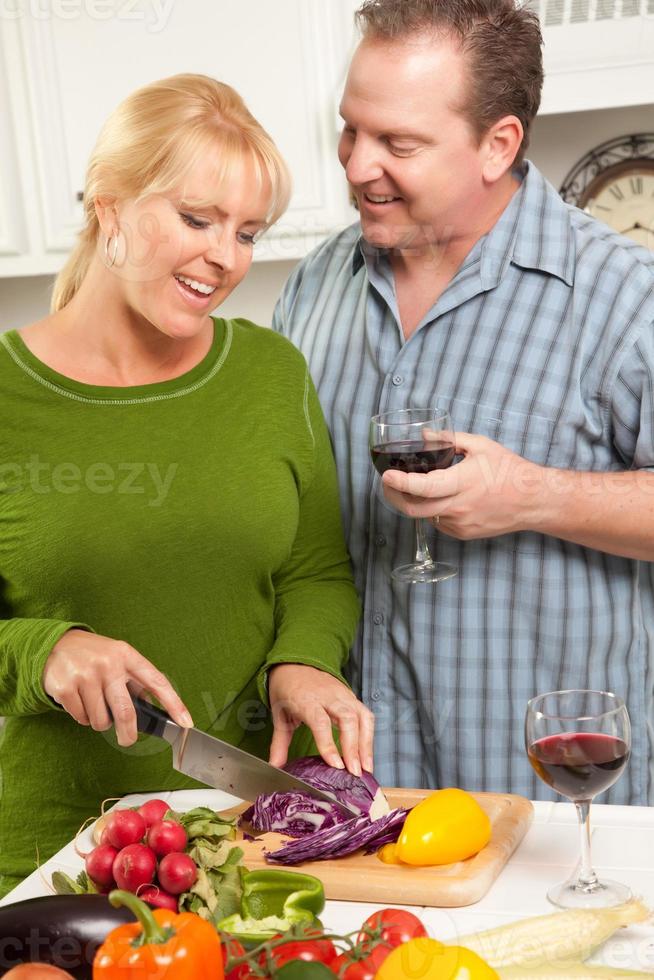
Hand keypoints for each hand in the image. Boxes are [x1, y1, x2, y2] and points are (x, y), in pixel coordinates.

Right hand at [43, 628, 192, 745]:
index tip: (186, 722)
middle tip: (127, 739)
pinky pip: (81, 718)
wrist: (54, 644)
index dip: (174, 704)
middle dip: (128, 733)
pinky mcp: (66, 687)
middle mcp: (108, 664)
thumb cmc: (94, 655)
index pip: (157, 682)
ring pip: (101, 720)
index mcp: (127, 655)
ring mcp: (86, 675)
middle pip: (126, 712)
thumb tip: (152, 707)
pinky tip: (80, 701)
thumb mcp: (118, 657)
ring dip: (100, 721)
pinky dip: (82, 717)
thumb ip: (135, 679)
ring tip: (95, 705)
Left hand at [267, 663, 374, 776]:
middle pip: (347, 719)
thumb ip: (279, 743)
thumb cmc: (287, 689)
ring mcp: (343, 695)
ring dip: (366, 744)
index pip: (320, 722)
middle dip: (353, 747)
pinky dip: (369, 735)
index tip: (336, 765)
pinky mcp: (352, 697)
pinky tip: (367, 754)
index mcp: (306, 699)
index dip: (329, 744)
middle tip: (355, 771)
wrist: (295, 663)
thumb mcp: (279, 714)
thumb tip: (275, 766)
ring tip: (366, 767)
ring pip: (361, 716)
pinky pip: (366, 715)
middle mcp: (328, 696)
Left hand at [381, 431, 542, 539]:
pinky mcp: (463, 533)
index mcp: (462, 483)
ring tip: (414, 487)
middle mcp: (459, 507)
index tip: (386, 475)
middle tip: (388, 483)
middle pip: (413, 509)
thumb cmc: (509, 471)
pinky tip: (441, 498)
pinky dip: (433, 510)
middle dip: (394, 496)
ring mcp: (460, 523)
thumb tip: (423, 435)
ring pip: (425, 516)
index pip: (422, 487)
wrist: (532, 500)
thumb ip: (449, 440)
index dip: (399, 482)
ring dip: (414, 502)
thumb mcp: (480, 446)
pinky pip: (438, 522)